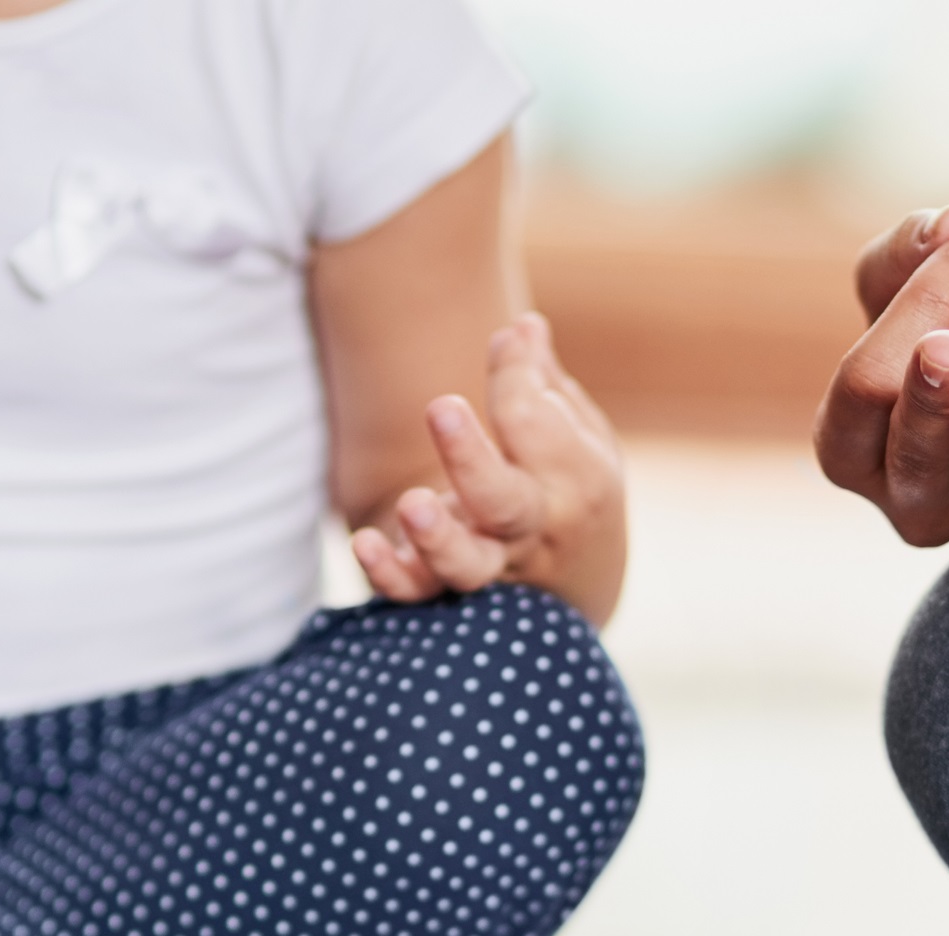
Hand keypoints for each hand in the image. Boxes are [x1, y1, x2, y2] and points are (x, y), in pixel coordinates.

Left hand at [352, 313, 628, 625]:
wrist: (584, 587)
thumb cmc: (575, 488)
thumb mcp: (581, 437)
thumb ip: (545, 385)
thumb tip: (522, 327)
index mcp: (573, 481)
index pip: (532, 418)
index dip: (513, 370)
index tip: (508, 342)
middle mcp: (533, 528)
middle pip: (503, 499)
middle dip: (470, 456)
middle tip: (442, 407)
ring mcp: (491, 563)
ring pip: (465, 564)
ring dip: (436, 537)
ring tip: (412, 504)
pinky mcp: (447, 589)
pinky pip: (417, 594)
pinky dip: (388, 575)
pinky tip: (364, 541)